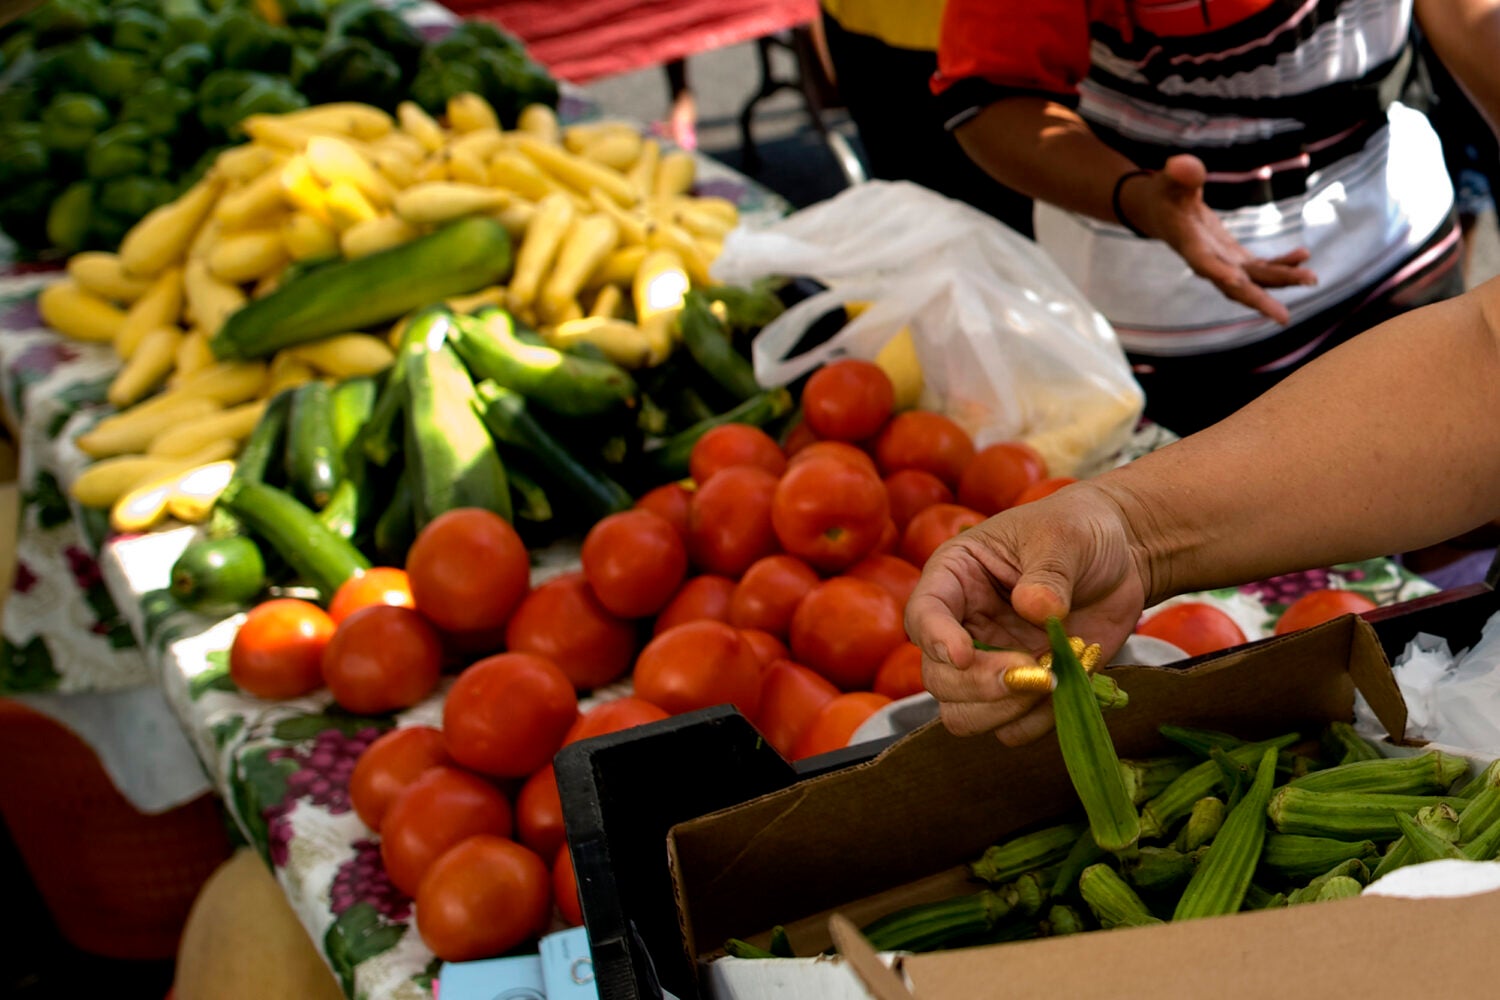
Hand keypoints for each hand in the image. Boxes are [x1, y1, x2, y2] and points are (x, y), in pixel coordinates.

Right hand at [905, 484, 1149, 745]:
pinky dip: (1039, 720)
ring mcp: (990, 663)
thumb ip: (1050, 572)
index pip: (923, 615)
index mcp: (955, 577)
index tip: (965, 655)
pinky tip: (1070, 687)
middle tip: (1035, 673)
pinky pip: (1013, 728)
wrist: (1120, 558)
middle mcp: (962, 626)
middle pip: (939, 679)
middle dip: (982, 686)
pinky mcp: (1023, 690)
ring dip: (1007, 711)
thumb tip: (1036, 608)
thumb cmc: (1078, 531)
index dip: (936, 640)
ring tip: (1056, 680)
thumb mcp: (1065, 537)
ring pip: (964, 714)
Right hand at [1120, 154, 1317, 324]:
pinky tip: (1303, 255)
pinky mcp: (1233, 257)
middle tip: (1283, 317)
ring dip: (1281, 281)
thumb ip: (1180, 174)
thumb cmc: (1165, 193)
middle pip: (1233, 284)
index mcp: (1189, 244)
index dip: (1218, 273)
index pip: (1203, 263)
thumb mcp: (1169, 180)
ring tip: (1311, 278)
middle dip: (1258, 299)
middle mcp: (1207, 260)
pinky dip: (1281, 264)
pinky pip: (1260, 267)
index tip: (1236, 282)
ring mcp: (1222, 261)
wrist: (1163, 210)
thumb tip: (1183, 164)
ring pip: (1253, 279)